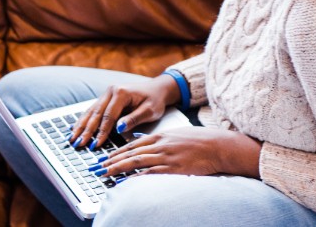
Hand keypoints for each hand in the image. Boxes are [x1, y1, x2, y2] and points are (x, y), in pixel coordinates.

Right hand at [68, 75, 178, 150]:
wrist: (157, 89)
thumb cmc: (155, 100)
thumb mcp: (150, 111)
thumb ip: (133, 119)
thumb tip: (119, 128)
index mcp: (121, 93)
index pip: (108, 116)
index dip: (101, 132)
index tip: (96, 144)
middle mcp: (110, 91)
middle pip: (95, 113)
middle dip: (86, 130)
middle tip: (78, 143)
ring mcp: (106, 94)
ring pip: (91, 111)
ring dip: (81, 126)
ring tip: (72, 138)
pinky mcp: (105, 98)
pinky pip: (92, 110)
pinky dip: (84, 120)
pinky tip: (75, 128)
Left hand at [94, 127, 261, 178]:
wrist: (219, 146)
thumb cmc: (200, 141)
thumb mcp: (175, 135)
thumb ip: (158, 139)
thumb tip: (141, 138)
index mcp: (159, 136)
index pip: (131, 144)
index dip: (115, 152)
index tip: (103, 158)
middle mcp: (159, 145)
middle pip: (129, 153)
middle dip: (110, 161)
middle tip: (96, 168)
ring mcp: (166, 157)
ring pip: (136, 162)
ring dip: (117, 168)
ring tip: (104, 174)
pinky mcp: (173, 169)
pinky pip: (150, 174)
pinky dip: (135, 177)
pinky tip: (125, 181)